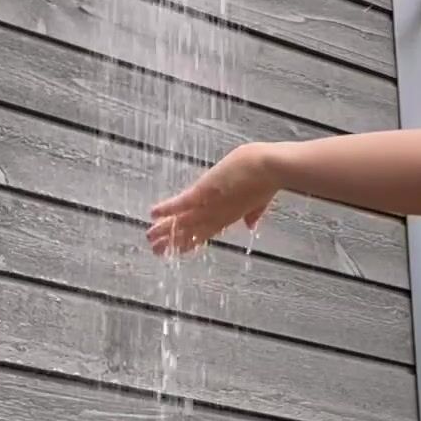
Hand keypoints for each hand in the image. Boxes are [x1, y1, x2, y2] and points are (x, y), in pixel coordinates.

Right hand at [147, 143, 279, 255]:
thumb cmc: (268, 179)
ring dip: (166, 229)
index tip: (180, 249)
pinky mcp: (205, 191)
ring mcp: (211, 204)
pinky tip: (152, 214)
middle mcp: (218, 214)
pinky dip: (168, 208)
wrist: (271, 169)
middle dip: (173, 241)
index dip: (192, 242)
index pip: (206, 232)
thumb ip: (254, 212)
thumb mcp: (260, 199)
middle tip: (157, 251)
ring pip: (183, 220)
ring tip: (150, 238)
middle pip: (191, 231)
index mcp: (229, 215)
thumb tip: (252, 225)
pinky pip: (182, 202)